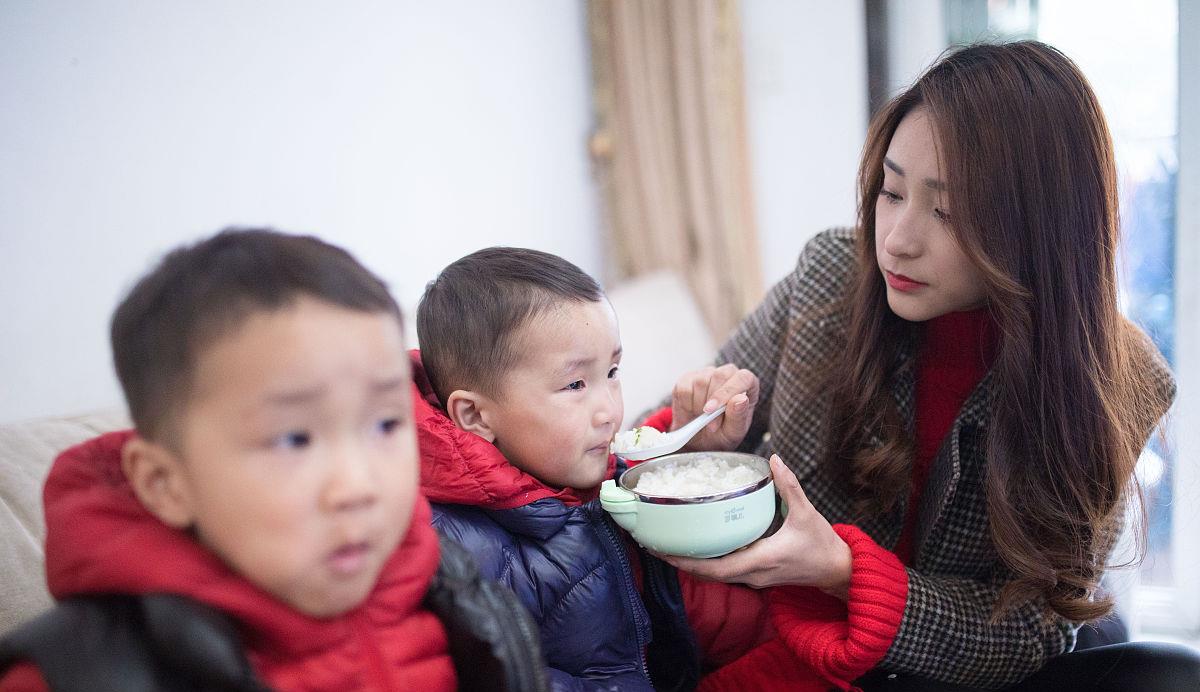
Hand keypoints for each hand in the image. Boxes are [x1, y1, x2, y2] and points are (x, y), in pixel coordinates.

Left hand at [656, 456, 851, 598]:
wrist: (837, 570)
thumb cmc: (822, 545)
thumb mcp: (807, 513)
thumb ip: (789, 485)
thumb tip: (774, 459)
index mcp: (759, 560)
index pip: (714, 569)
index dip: (685, 562)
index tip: (662, 550)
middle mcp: (751, 573)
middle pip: (706, 574)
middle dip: (678, 560)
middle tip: (653, 543)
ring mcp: (753, 577)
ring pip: (714, 575)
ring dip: (690, 562)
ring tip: (667, 543)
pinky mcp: (755, 574)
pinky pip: (724, 570)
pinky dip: (706, 561)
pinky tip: (695, 545)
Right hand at [671, 363, 759, 452]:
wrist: (698, 441)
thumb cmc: (722, 434)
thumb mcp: (733, 432)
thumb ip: (739, 416)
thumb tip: (741, 399)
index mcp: (747, 386)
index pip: (744, 378)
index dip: (731, 390)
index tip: (715, 408)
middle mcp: (728, 375)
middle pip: (720, 375)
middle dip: (713, 401)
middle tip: (710, 425)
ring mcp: (707, 375)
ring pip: (700, 382)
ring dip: (699, 406)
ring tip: (702, 419)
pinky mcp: (687, 379)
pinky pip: (684, 389)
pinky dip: (685, 405)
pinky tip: (691, 413)